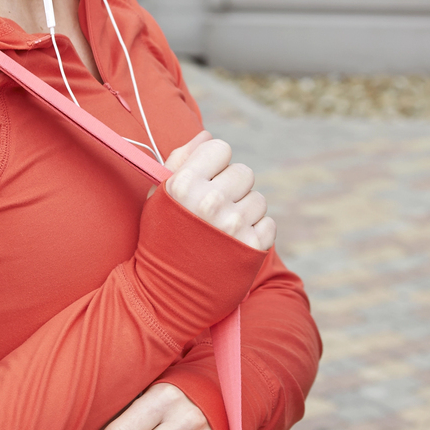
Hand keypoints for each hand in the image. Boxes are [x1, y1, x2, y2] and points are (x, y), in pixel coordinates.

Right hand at [161, 131, 275, 251]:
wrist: (166, 294)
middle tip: (215, 211)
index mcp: (185, 184)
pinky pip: (268, 223)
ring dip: (245, 211)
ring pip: (258, 198)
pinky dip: (255, 233)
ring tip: (224, 230)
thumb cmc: (161, 240)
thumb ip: (181, 160)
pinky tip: (234, 244)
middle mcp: (210, 201)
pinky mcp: (253, 248)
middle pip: (243, 172)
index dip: (215, 165)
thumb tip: (207, 135)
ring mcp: (233, 225)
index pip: (221, 148)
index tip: (206, 182)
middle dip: (232, 188)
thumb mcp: (160, 197)